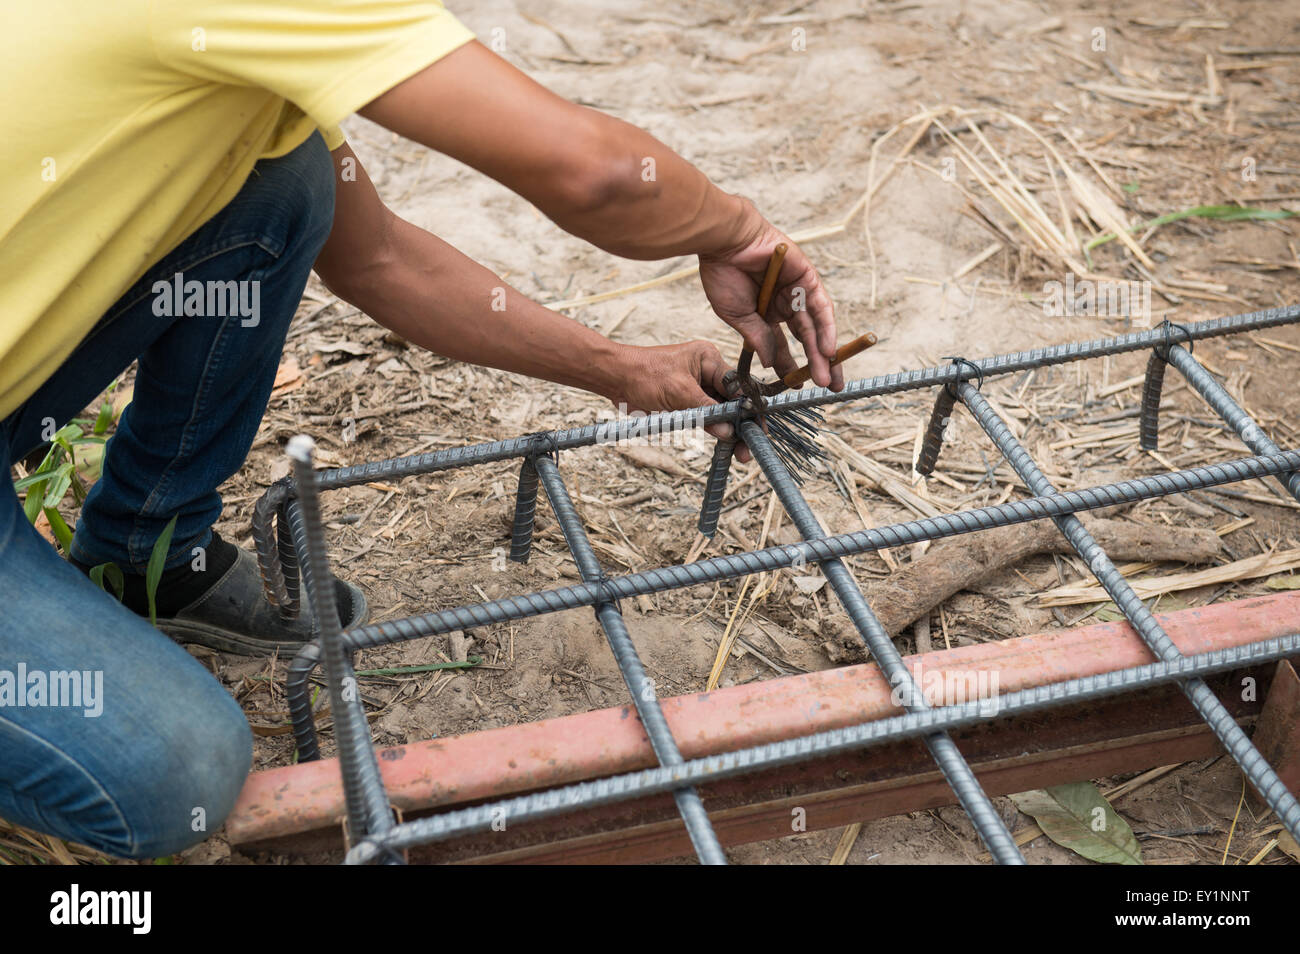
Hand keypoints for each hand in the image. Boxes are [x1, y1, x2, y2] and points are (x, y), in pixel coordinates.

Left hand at [603, 341, 752, 460]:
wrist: (615, 378)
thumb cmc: (643, 375)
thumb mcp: (678, 392)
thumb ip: (705, 412)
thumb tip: (728, 431)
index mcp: (708, 359)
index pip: (737, 386)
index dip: (748, 408)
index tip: (757, 429)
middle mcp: (707, 372)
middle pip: (732, 401)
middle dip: (741, 424)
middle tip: (750, 447)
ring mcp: (698, 388)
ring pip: (721, 413)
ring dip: (730, 432)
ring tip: (741, 453)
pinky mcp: (687, 402)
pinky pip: (707, 418)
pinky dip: (715, 431)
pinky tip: (727, 446)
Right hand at [697, 208, 842, 391]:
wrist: (724, 243)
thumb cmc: (723, 274)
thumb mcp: (738, 316)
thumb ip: (757, 338)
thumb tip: (770, 363)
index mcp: (767, 313)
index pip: (783, 344)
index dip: (790, 365)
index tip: (796, 386)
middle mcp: (785, 303)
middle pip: (806, 338)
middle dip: (816, 363)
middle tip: (826, 386)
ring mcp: (797, 290)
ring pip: (815, 326)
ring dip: (823, 352)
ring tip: (828, 377)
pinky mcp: (807, 276)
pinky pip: (820, 306)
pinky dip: (825, 328)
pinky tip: (827, 350)